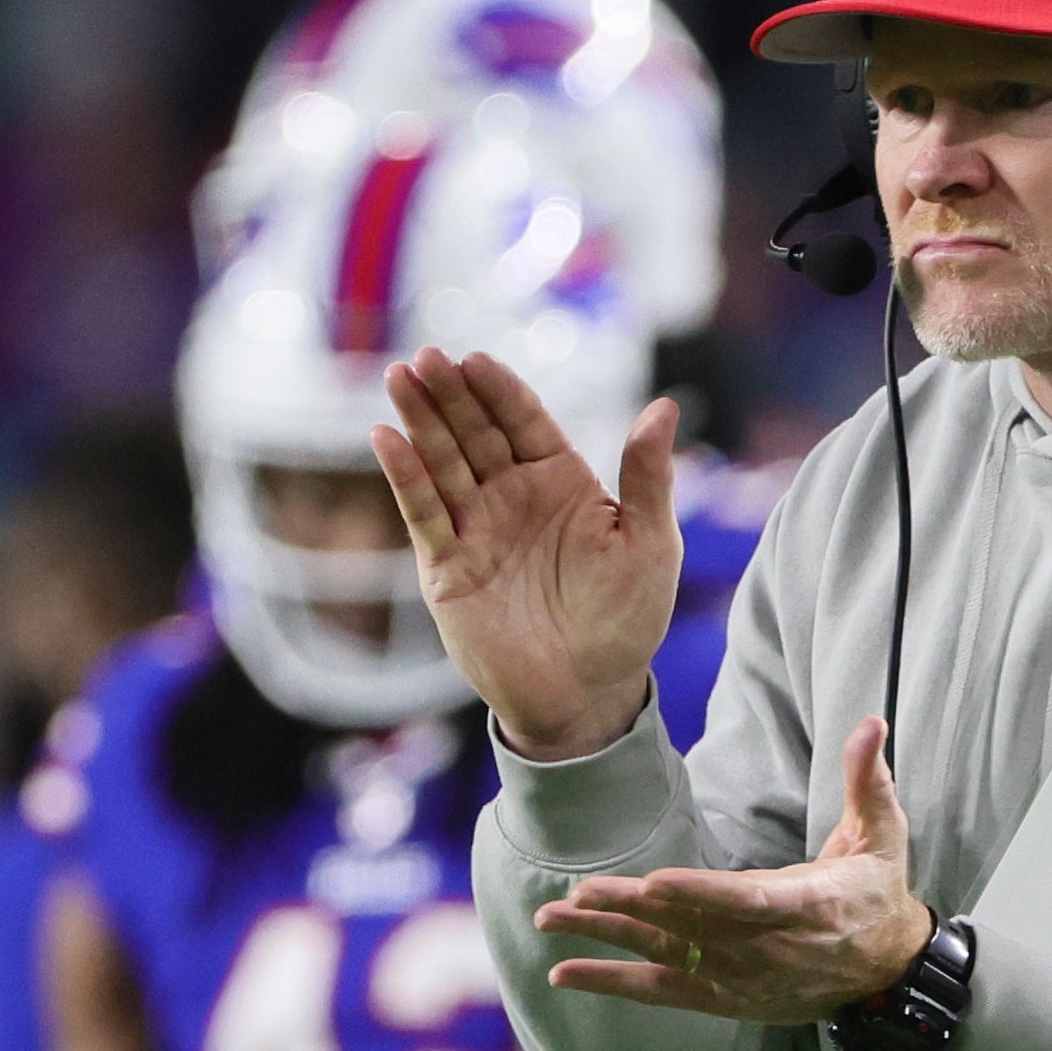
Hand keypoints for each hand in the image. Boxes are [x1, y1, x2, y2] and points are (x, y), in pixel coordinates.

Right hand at [372, 346, 681, 761]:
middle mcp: (514, 496)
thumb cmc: (626, 618)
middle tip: (426, 357)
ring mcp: (477, 528)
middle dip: (450, 393)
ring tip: (397, 378)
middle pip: (475, 431)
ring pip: (442, 462)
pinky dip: (405, 476)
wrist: (586, 693)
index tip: (476, 360)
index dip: (500, 390)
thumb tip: (665, 406)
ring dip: (420, 421)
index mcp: (564, 481)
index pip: (525, 421)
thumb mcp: (648, 543)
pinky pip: (423, 512)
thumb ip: (647, 475)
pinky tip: (386, 438)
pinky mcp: (447, 565)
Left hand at [534, 717, 932, 1024]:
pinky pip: (662, 993)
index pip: (745, 902)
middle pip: (690, 929)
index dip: (699, 893)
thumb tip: (871, 722)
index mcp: (807, 905)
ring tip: (551, 920)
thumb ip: (869, 780)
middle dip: (630, 910)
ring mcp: (744, 979)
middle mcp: (769, 949)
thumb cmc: (878, 891)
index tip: (654, 881)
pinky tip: (564, 974)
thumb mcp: (884, 834)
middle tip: (576, 893)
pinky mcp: (727, 998)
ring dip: (607, 940)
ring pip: (666, 958)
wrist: (887, 971)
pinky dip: (613, 984)